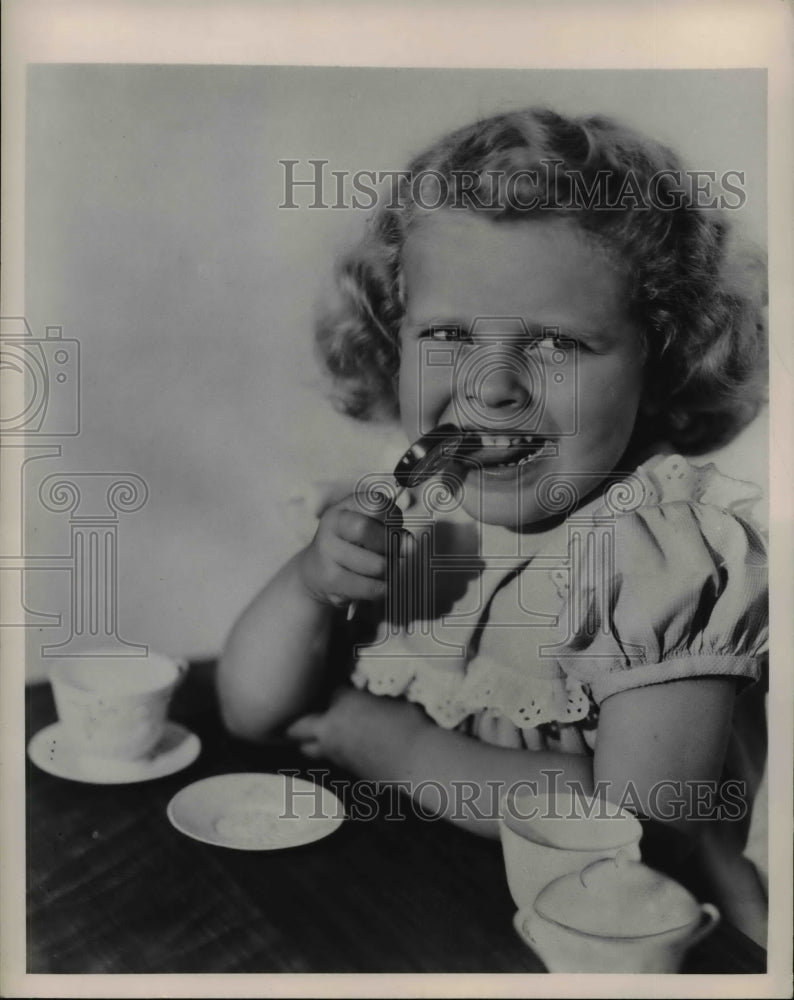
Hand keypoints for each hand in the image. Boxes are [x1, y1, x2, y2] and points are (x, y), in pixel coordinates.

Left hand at [285, 686, 427, 773]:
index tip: (339, 692)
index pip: (326, 692)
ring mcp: (335, 753)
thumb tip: (367, 700)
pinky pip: (327, 761)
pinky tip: (342, 749)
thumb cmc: (409, 723)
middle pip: (297, 727)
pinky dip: (328, 755)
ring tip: (318, 735)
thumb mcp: (390, 699)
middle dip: (298, 722)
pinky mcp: (345, 771)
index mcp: (342, 702)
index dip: (331, 692)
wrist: (416, 759)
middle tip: (306, 717)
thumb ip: (370, 699)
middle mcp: (330, 727)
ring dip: (309, 741)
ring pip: (307, 749)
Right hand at [296, 490, 404, 609]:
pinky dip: (383, 588)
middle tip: (399, 553)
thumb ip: (390, 528)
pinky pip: (370, 587)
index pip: (376, 504)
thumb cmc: (352, 544)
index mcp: (345, 507)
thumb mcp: (367, 526)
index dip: (394, 518)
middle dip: (391, 544)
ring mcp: (328, 553)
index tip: (396, 529)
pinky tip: (381, 584)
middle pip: (366, 529)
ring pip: (376, 564)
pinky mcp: (330, 580)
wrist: (317, 571)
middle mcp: (332, 525)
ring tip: (387, 569)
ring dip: (390, 570)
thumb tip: (410, 544)